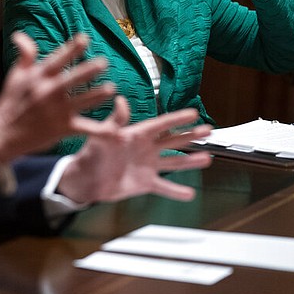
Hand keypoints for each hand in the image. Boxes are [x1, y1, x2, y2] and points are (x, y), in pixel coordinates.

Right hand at [0, 32, 116, 162]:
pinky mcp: (63, 128)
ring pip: (81, 102)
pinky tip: (116, 131)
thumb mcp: (15, 75)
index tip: (85, 38)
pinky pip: (85, 129)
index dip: (71, 49)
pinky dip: (101, 131)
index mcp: (38, 77)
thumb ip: (25, 54)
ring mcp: (56, 111)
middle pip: (70, 80)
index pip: (57, 60)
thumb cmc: (10, 101)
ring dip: (96, 96)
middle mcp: (47, 93)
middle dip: (87, 71)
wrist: (3, 134)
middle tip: (103, 62)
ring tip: (111, 89)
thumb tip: (19, 35)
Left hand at [57, 98, 211, 203]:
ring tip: (207, 158)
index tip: (194, 113)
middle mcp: (146, 148)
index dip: (178, 119)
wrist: (85, 180)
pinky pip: (164, 187)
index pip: (162, 124)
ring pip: (174, 162)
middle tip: (208, 130)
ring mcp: (147, 166)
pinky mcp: (145, 183)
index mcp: (137, 134)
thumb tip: (120, 100)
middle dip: (191, 135)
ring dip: (190, 161)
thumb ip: (115, 120)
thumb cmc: (91, 154)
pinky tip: (190, 193)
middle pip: (173, 140)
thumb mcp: (104, 136)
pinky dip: (176, 191)